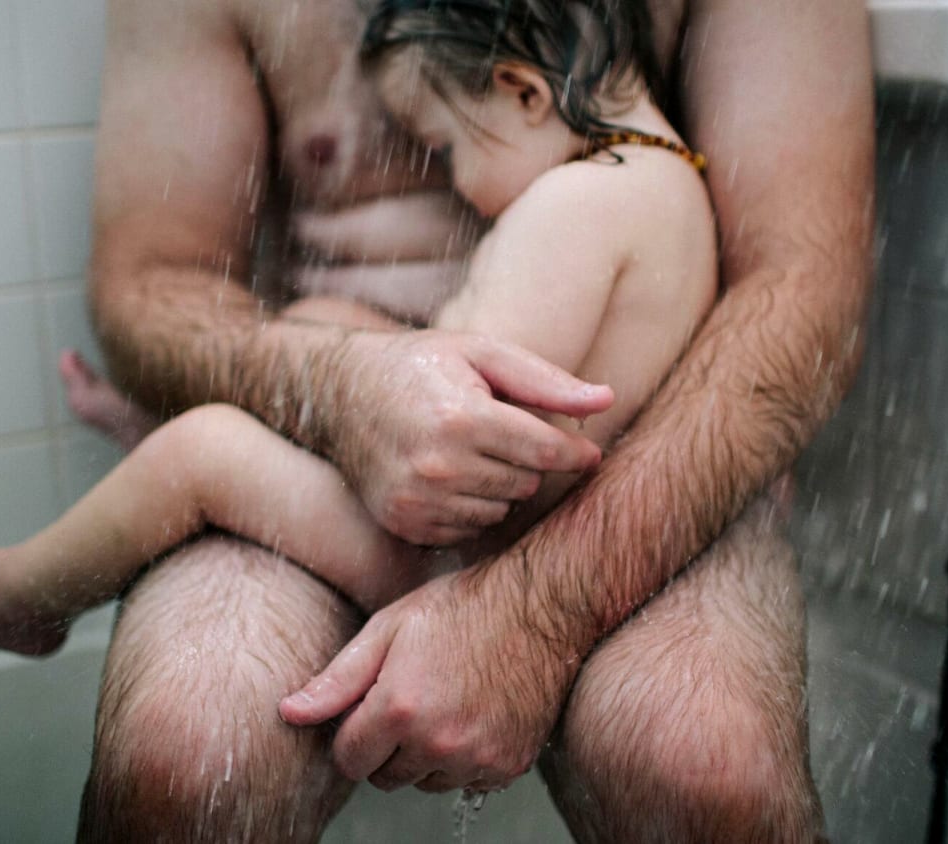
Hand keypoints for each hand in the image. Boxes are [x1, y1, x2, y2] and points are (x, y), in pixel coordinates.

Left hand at [278, 568, 575, 792]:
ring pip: (425, 783)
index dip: (353, 733)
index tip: (370, 706)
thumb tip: (289, 713)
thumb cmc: (463, 608)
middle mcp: (438, 743)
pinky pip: (466, 781)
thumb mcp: (388, 629)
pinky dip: (463, 758)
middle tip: (409, 696)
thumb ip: (336, 680)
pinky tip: (473, 713)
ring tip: (444, 700)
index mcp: (399, 709)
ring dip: (425, 755)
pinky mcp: (507, 766)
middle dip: (387, 745)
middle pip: (385, 778)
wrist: (541, 607)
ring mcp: (477, 759)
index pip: (349, 760)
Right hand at [324, 330, 612, 545]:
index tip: (588, 452)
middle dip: (525, 461)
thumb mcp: (482, 352)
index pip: (544, 452)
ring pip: (500, 510)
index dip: (574, 453)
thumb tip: (608, 399)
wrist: (338, 392)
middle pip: (525, 484)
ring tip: (472, 451)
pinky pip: (468, 529)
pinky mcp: (404, 522)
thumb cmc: (421, 364)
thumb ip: (546, 381)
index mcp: (461, 417)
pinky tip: (450, 475)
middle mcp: (438, 465)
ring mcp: (417, 500)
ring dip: (499, 486)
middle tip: (501, 433)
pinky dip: (470, 506)